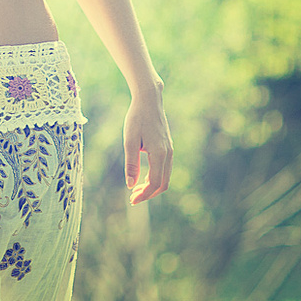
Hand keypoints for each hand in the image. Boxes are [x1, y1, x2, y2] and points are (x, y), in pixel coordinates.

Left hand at [123, 82, 172, 204]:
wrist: (149, 100)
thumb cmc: (137, 118)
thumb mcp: (130, 140)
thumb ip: (131, 163)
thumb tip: (131, 185)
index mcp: (160, 154)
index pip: (154, 183)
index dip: (144, 195)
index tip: (131, 200)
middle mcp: (168, 154)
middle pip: (162, 184)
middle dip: (148, 194)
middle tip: (133, 198)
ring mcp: (170, 150)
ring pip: (165, 177)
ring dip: (152, 186)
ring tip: (137, 189)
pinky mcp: (168, 146)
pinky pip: (165, 168)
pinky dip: (156, 177)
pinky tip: (143, 176)